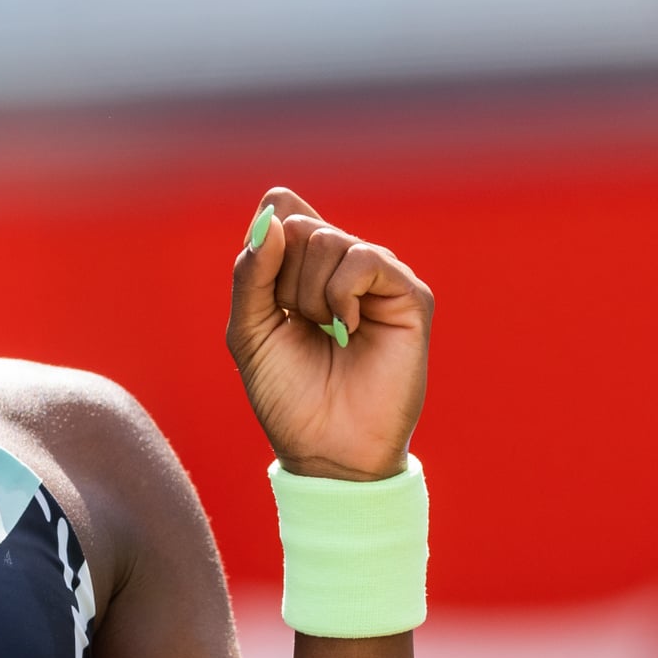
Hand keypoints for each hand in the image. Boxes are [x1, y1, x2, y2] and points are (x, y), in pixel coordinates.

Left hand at [227, 187, 432, 480]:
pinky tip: (346, 328)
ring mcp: (378, 278)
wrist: (324, 447)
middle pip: (298, 226)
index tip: (266, 292)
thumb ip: (250, 272)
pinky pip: (365, 259)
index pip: (283, 210)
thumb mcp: (248, 329)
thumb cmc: (286, 394)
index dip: (266, 239)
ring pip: (327, 239)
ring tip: (325, 332)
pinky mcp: (409, 295)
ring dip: (309, 294)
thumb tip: (271, 213)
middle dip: (282, 281)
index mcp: (304, 268)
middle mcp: (343, 266)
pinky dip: (341, 294)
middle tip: (298, 324)